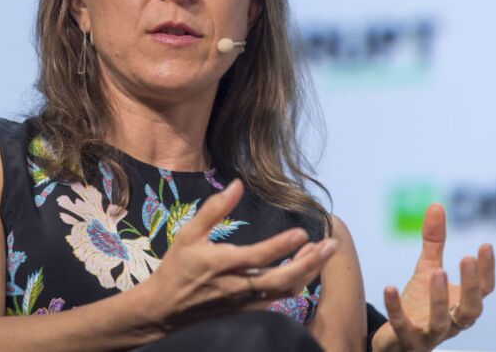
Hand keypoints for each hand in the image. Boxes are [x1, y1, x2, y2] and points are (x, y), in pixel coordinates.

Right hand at [141, 180, 336, 328]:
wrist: (164, 310)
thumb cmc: (177, 269)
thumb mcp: (189, 234)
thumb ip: (214, 210)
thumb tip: (237, 185)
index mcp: (222, 264)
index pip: (259, 257)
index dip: (282, 246)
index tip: (303, 234)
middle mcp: (237, 286)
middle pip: (282, 278)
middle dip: (310, 263)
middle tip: (331, 245)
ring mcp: (244, 302)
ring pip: (284, 291)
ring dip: (307, 272)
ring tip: (324, 253)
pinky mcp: (247, 311)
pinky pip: (278, 299)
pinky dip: (295, 284)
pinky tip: (305, 269)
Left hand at [372, 203, 495, 351]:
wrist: (396, 338)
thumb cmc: (420, 303)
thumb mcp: (427, 268)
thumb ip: (434, 241)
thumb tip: (437, 204)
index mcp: (461, 304)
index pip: (484, 290)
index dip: (487, 269)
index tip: (485, 244)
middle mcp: (452, 322)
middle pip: (470, 310)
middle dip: (471, 285)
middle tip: (466, 258)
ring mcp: (430, 334)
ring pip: (441, 323)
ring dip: (440, 298)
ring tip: (437, 272)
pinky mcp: (406, 340)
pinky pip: (402, 325)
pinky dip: (396, 308)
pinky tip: (389, 287)